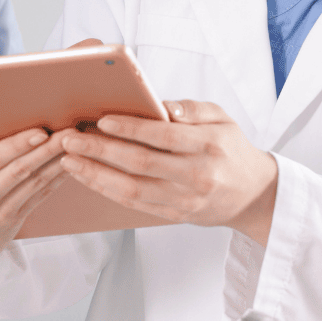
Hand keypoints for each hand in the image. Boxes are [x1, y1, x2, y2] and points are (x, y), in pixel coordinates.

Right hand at [0, 121, 69, 287]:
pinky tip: (69, 165)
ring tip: (75, 143)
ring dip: (56, 163)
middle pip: (18, 170)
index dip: (15, 146)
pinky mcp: (12, 223)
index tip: (37, 132)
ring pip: (33, 184)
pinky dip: (55, 181)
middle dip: (46, 150)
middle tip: (69, 131)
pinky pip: (38, 198)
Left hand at [58, 99, 278, 244]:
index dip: (131, 129)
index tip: (102, 120)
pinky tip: (87, 176)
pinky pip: (134, 204)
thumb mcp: (222, 118)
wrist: (252, 194)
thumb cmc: (230, 148)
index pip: (164, 137)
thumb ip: (191, 109)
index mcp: (209, 146)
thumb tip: (160, 105)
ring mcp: (184, 200)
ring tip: (69, 159)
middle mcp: (196, 175)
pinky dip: (107, 190)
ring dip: (95, 174)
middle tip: (70, 138)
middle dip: (100, 150)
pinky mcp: (174, 215)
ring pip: (132, 189)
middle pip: (141, 164)